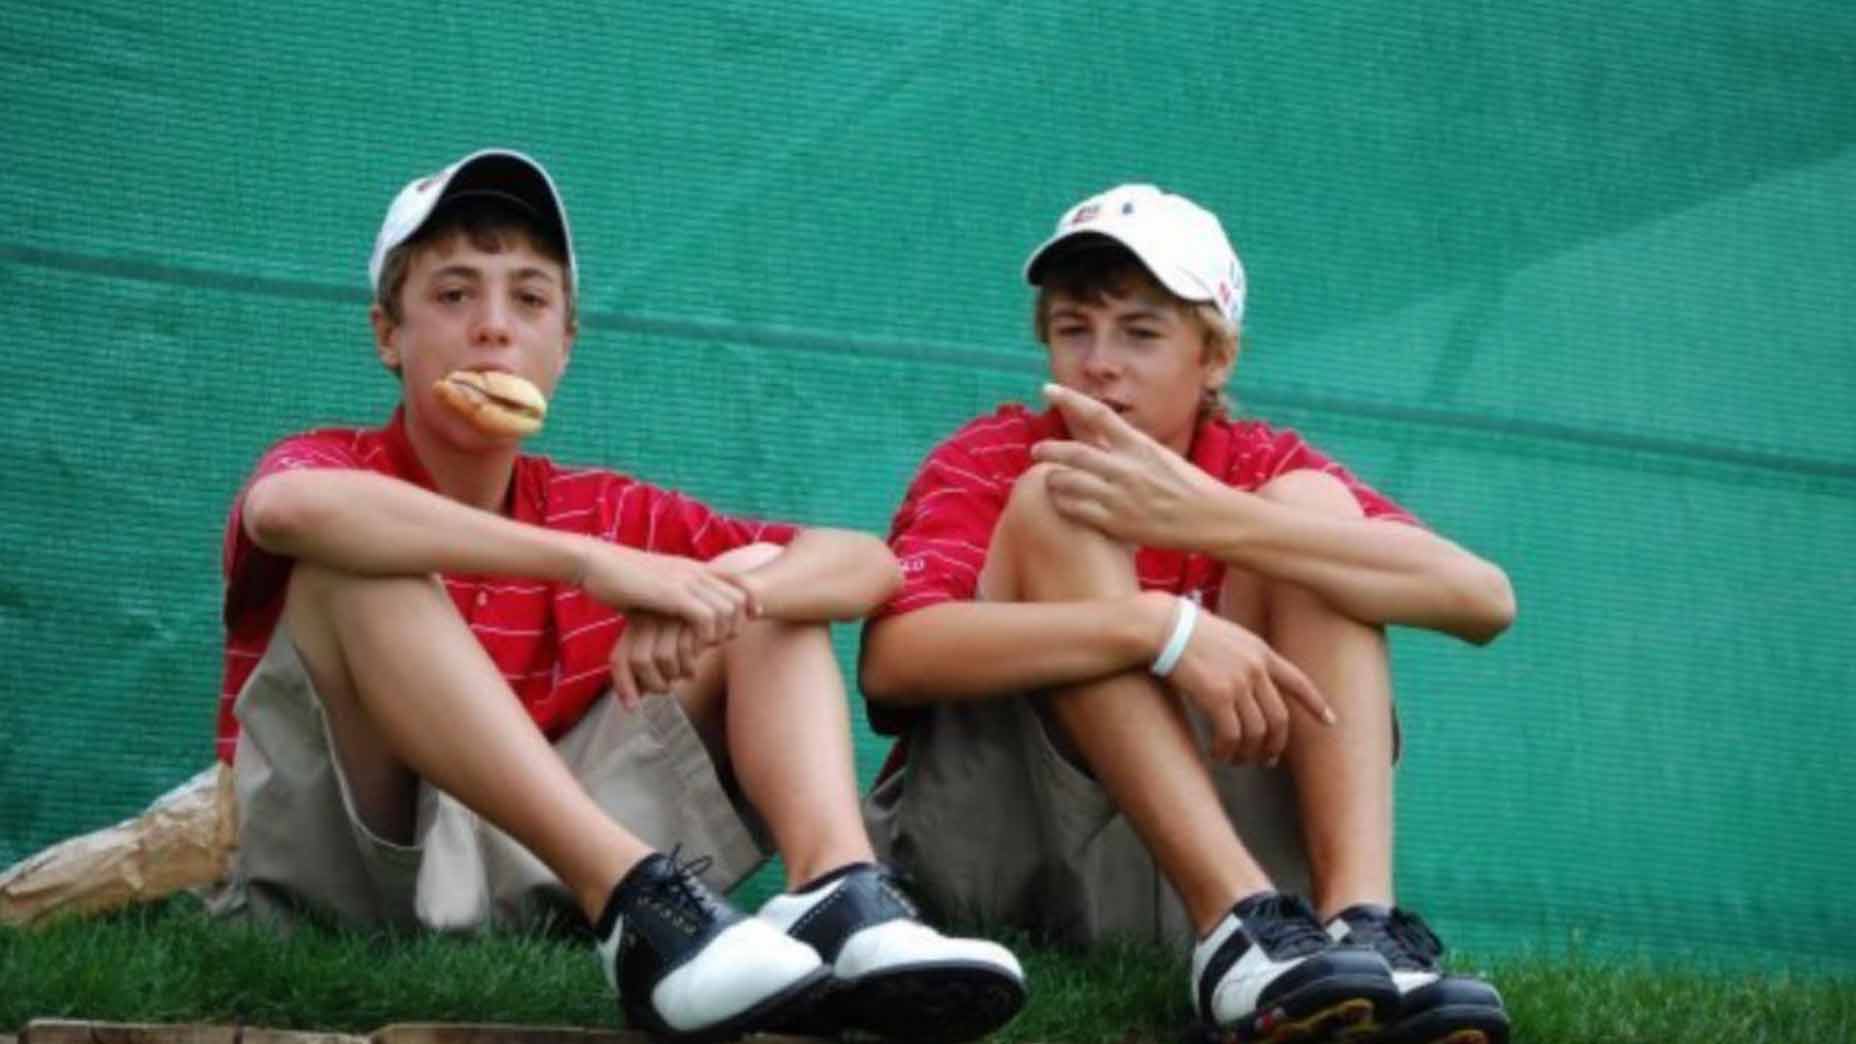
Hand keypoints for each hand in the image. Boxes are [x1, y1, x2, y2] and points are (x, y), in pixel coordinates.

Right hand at [576, 541, 757, 644]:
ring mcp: (684, 581)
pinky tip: (693, 647)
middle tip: (720, 643)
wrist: (594, 562)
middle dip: (737, 624)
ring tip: (706, 647)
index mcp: (692, 568)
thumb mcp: (652, 584)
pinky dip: (705, 635)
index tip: (743, 623)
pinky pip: (705, 616)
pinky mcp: (671, 594)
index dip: (746, 605)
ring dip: (721, 632)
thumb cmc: (617, 577)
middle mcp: (694, 572)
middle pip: (739, 598)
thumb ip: (669, 594)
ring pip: (727, 608)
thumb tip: (673, 611)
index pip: (738, 583)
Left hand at [609, 611, 705, 709]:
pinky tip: (698, 663)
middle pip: (639, 660)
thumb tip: (631, 703)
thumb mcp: (664, 644)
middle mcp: (649, 617)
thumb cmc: (689, 631)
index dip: (623, 685)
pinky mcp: (690, 615)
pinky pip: (686, 649)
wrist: (717, 601)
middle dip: (654, 684)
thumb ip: (647, 668)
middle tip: (667, 689)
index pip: (620, 658)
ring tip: (688, 673)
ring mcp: (668, 615)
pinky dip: (692, 665)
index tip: (631, 707)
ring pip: (663, 657)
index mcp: (635, 624)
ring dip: (676, 674)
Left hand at [1030, 383, 1224, 547]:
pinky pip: (1074, 510)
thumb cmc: (1188, 486)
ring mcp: (1119, 495)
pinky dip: (1062, 503)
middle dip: (1048, 449)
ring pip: (1067, 482)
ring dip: (1053, 479)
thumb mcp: (1160, 455)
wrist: (1210, 518)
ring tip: (1050, 480)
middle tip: (1037, 450)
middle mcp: (1126, 467)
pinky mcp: (1116, 522)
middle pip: (1072, 452)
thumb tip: (1102, 437)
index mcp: (1138, 445)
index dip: (1070, 398)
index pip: (1097, 413)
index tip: (1048, 388)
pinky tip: (1061, 502)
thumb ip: (1129, 447)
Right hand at [1159, 600, 1334, 765]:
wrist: (1163, 626)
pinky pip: (1231, 735)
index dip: (1316, 705)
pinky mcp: (1217, 696)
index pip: (1298, 682)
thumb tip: (1250, 684)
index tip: (1330, 722)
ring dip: (1247, 753)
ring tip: (1234, 760)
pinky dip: (1226, 750)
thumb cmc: (1186, 631)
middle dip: (1275, 745)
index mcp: (1261, 651)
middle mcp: (1256, 668)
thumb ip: (1244, 658)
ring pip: (1256, 732)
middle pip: (1279, 718)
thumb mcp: (1227, 636)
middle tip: (1266, 761)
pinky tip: (1218, 754)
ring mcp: (1239, 682)